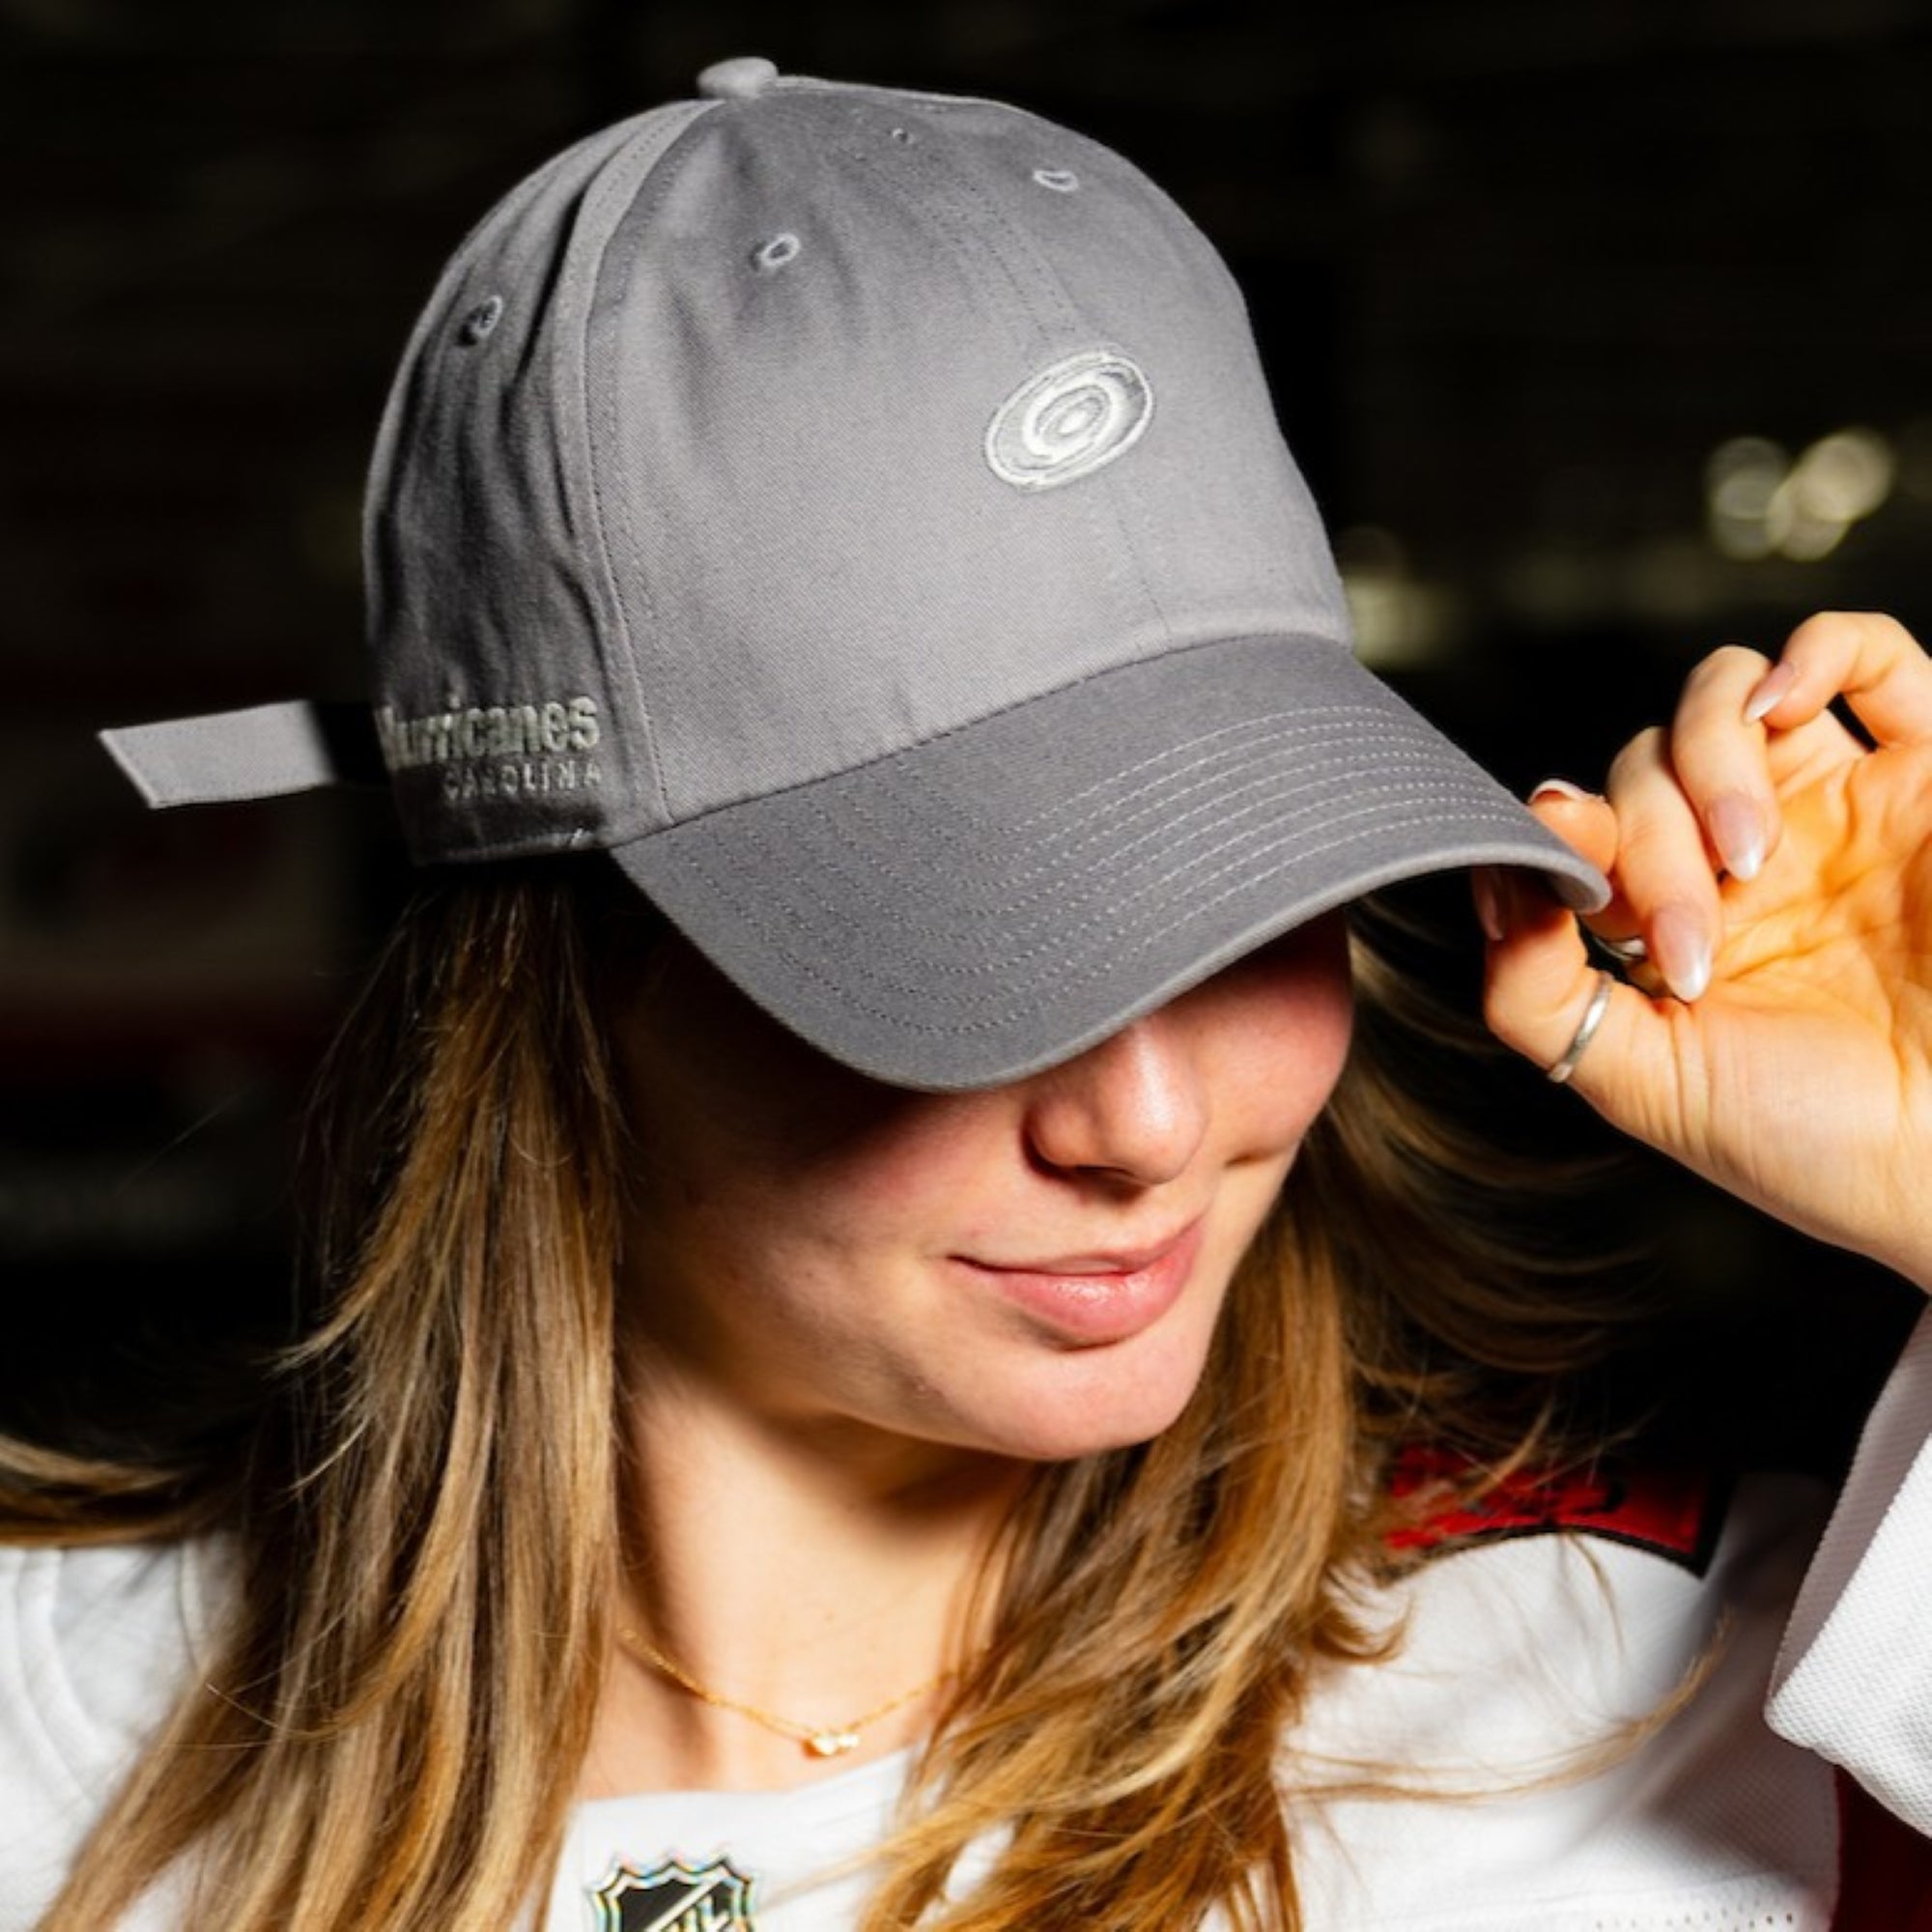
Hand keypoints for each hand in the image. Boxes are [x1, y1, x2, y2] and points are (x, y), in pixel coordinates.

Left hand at [1478, 612, 1931, 1289]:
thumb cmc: (1818, 1142)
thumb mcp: (1643, 1080)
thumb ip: (1535, 992)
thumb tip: (1494, 882)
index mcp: (1676, 920)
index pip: (1590, 829)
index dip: (1569, 844)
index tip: (1584, 896)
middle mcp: (1748, 857)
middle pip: (1646, 765)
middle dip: (1652, 847)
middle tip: (1696, 945)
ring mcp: (1835, 809)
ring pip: (1726, 697)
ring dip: (1707, 755)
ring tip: (1749, 855)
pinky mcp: (1927, 777)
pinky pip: (1869, 658)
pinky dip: (1812, 650)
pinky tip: (1781, 707)